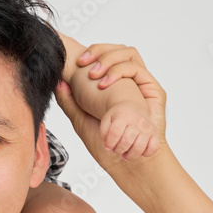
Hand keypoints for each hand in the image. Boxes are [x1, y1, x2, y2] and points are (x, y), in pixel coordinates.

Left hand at [56, 45, 165, 166]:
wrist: (129, 163)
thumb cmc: (108, 145)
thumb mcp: (82, 120)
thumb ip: (71, 102)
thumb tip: (58, 82)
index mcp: (113, 85)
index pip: (105, 55)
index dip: (92, 52)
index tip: (78, 62)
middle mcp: (129, 82)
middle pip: (117, 49)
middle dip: (99, 52)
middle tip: (84, 65)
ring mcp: (142, 85)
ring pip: (129, 54)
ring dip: (109, 61)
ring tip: (95, 77)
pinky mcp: (154, 91)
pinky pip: (138, 69)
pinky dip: (120, 71)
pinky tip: (105, 85)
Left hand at [99, 101, 158, 158]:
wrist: (132, 106)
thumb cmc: (118, 117)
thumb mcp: (107, 120)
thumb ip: (103, 132)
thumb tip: (108, 146)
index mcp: (123, 116)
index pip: (115, 132)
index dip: (110, 143)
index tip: (108, 147)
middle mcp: (137, 121)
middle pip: (126, 141)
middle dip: (118, 150)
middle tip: (116, 150)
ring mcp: (147, 127)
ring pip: (139, 147)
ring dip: (130, 155)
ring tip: (125, 155)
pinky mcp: (155, 133)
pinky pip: (153, 148)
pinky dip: (146, 153)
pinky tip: (139, 151)